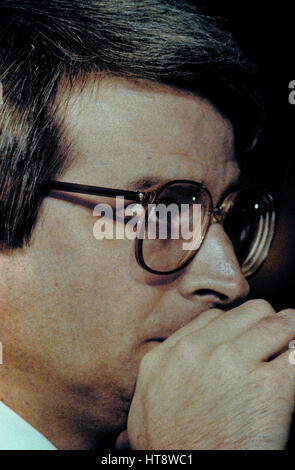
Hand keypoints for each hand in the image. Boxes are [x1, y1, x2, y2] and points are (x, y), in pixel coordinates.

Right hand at [127, 300, 294, 449]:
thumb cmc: (169, 450)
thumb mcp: (148, 402)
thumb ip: (165, 370)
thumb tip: (183, 359)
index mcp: (168, 355)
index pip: (213, 318)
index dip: (235, 327)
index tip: (245, 340)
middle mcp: (198, 352)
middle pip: (249, 312)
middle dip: (265, 323)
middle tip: (273, 342)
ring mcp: (233, 364)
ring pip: (279, 322)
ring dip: (291, 332)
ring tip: (292, 346)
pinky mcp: (269, 388)